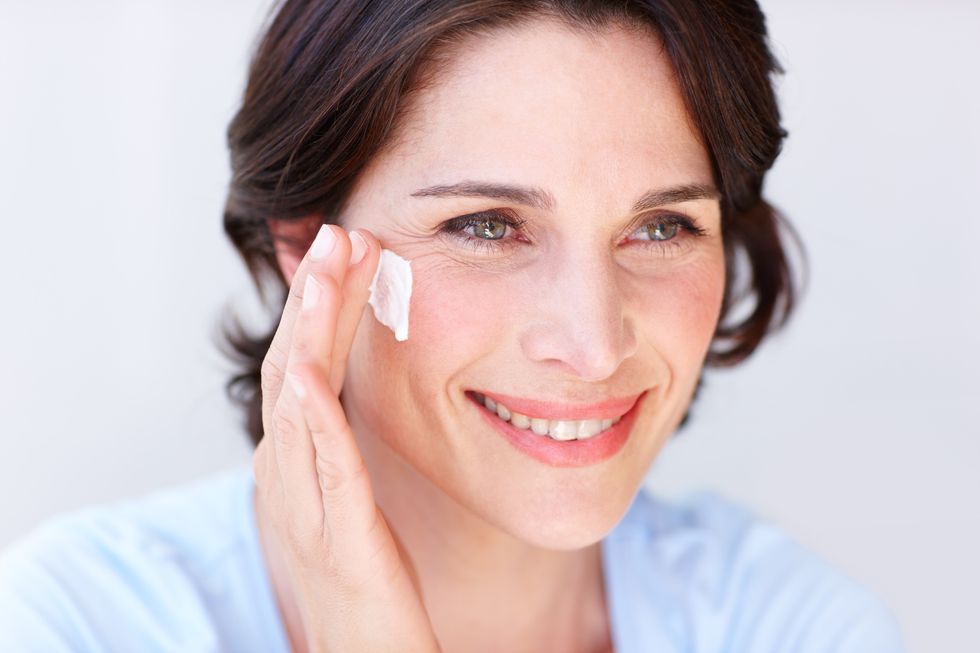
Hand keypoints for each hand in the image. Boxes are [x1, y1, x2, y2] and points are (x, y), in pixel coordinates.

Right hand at [253, 224, 439, 651]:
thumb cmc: (363, 585)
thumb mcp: (349, 501)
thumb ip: (345, 447)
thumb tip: (351, 398)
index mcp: (297, 462)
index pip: (304, 365)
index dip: (321, 306)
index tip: (346, 250)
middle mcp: (288, 475)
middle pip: (293, 365)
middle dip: (314, 297)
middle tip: (336, 232)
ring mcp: (304, 504)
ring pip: (297, 400)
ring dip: (310, 331)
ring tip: (326, 269)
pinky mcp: (334, 536)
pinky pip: (319, 466)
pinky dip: (310, 413)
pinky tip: (311, 369)